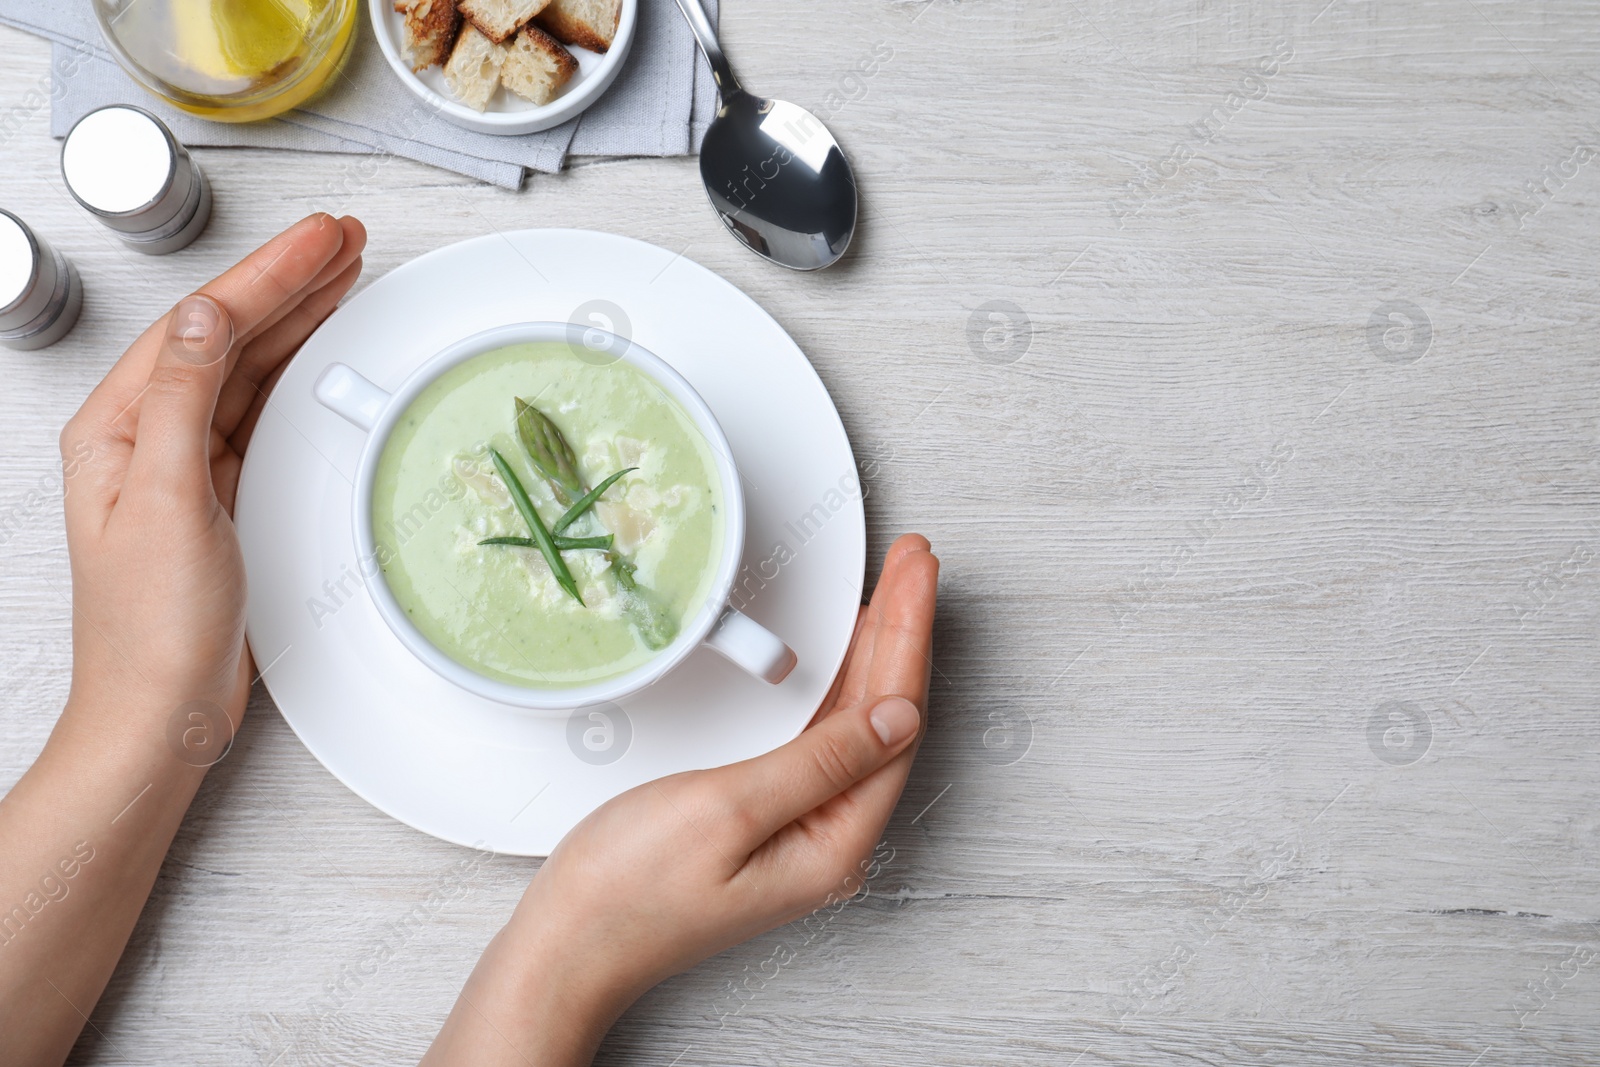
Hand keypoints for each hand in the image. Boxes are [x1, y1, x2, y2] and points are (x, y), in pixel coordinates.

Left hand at [1, 215, 366, 1066]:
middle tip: (345, 239)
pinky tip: (320, 350)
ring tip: (343, 274)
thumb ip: (181, 400)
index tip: (320, 238)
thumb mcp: (167, 501)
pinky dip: (297, 373)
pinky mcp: (221, 494)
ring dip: (297, 318)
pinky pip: (262, 411)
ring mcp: (186, 464)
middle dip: (288, 281)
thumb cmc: (151, 629)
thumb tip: (206, 316)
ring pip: (249, 367)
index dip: (266, 274)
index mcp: (118, 427)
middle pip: (227, 335)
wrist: (159, 713)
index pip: (201, 325)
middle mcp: (147, 436)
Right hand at [424, 534, 938, 1065]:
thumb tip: (896, 718)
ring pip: (860, 723)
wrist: (568, 945)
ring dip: (878, 651)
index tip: (917, 574)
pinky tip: (847, 656)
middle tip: (916, 560)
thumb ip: (819, 762)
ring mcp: (801, 831)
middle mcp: (829, 840)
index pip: (896, 718)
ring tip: (895, 591)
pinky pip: (826, 737)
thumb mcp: (729, 810)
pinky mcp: (768, 820)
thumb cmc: (629, 891)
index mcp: (833, 842)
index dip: (909, 635)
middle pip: (888, 716)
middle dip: (903, 630)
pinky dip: (842, 684)